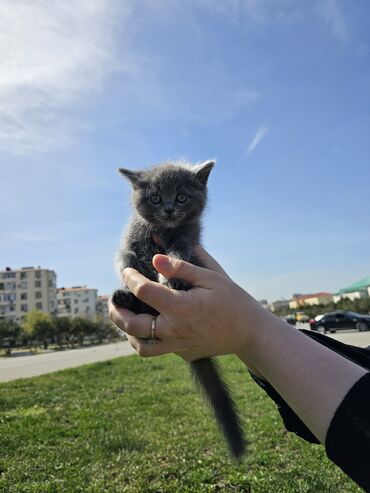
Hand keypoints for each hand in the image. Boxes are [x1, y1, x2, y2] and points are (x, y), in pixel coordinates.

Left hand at [108, 246, 263, 361]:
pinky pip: (157, 349)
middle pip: (131, 325)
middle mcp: (174, 330)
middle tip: (112, 300)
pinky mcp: (183, 354)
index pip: (142, 291)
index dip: (130, 278)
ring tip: (125, 317)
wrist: (250, 333)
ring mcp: (178, 346)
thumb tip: (156, 258)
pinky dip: (146, 339)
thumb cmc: (233, 300)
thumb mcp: (211, 277)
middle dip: (115, 311)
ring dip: (127, 332)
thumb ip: (181, 267)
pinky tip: (148, 326)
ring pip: (140, 347)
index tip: (127, 270)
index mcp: (180, 307)